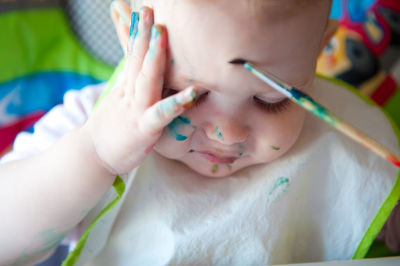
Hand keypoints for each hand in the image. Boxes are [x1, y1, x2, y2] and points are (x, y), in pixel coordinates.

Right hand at [85, 7, 196, 174]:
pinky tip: (191, 93)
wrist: (93, 155)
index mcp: (127, 87)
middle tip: (148, 9)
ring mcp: (137, 110)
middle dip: (143, 34)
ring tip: (162, 34)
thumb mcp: (119, 100)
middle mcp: (131, 94)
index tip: (143, 12)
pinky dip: (175, 103)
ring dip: (154, 57)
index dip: (138, 34)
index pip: (132, 56)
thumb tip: (135, 66)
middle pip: (137, 60)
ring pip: (146, 80)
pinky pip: (161, 114)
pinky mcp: (144, 129)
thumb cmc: (111, 128)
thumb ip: (129, 81)